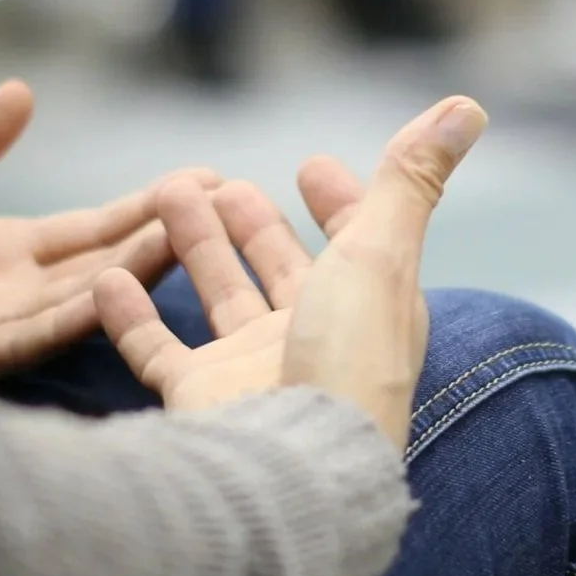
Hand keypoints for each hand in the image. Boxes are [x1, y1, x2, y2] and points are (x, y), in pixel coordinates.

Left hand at [0, 80, 207, 377]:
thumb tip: (24, 91)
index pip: (92, 231)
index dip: (148, 208)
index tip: (209, 181)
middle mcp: (9, 295)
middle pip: (102, 264)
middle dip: (163, 238)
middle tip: (229, 208)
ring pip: (77, 301)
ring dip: (130, 275)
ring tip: (187, 241)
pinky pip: (23, 339)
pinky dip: (67, 320)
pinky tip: (109, 298)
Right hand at [96, 96, 487, 448]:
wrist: (289, 468)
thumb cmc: (346, 362)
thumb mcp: (381, 253)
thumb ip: (411, 180)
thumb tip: (468, 107)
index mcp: (368, 310)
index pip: (356, 244)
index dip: (340, 203)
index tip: (311, 165)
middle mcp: (313, 341)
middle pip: (278, 269)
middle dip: (252, 223)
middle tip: (218, 182)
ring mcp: (254, 374)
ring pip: (218, 298)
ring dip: (193, 247)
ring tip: (165, 193)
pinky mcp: (201, 401)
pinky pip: (158, 351)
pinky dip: (132, 314)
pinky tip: (108, 274)